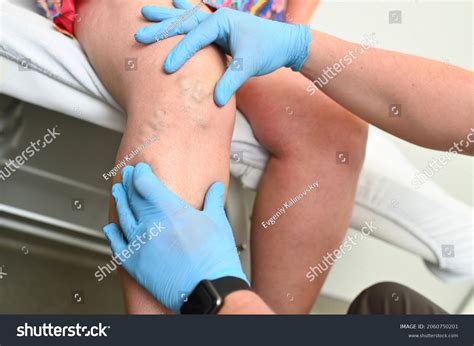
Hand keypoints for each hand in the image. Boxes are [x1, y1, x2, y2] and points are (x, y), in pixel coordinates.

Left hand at [103, 163, 247, 312]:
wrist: (209, 289)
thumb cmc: (215, 259)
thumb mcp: (218, 221)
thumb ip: (213, 200)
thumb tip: (215, 188)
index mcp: (170, 210)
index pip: (145, 183)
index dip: (140, 173)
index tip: (140, 169)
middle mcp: (151, 224)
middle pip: (132, 197)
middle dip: (129, 183)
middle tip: (126, 175)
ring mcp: (140, 244)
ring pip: (123, 217)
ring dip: (119, 201)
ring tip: (117, 192)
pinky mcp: (136, 264)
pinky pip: (117, 245)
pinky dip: (112, 233)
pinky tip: (110, 227)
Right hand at [135, 0, 310, 105]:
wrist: (285, 43)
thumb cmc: (269, 50)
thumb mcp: (250, 65)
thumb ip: (231, 81)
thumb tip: (216, 100)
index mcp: (222, 22)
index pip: (195, 37)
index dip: (179, 52)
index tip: (165, 67)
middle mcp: (217, 18)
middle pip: (184, 21)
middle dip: (161, 27)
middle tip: (139, 32)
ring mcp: (218, 22)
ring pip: (187, 18)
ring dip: (167, 16)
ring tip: (145, 10)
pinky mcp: (220, 30)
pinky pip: (197, 22)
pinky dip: (184, 13)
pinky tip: (176, 3)